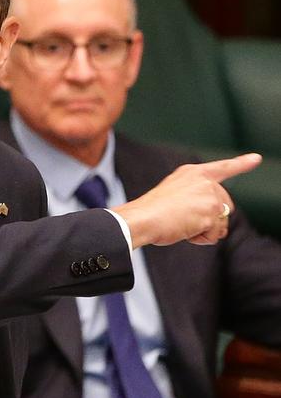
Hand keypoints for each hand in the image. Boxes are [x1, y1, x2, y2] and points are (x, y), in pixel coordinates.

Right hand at [114, 154, 260, 248]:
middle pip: (224, 205)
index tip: (256, 159)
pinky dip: (201, 239)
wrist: (141, 218)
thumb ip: (196, 199)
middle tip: (188, 224)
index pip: (222, 167)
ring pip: (220, 221)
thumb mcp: (173, 196)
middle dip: (212, 220)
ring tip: (182, 226)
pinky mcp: (211, 211)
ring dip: (205, 231)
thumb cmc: (150, 213)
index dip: (241, 164)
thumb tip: (221, 222)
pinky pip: (214, 235)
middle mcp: (204, 180)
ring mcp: (209, 195)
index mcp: (192, 173)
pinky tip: (186, 232)